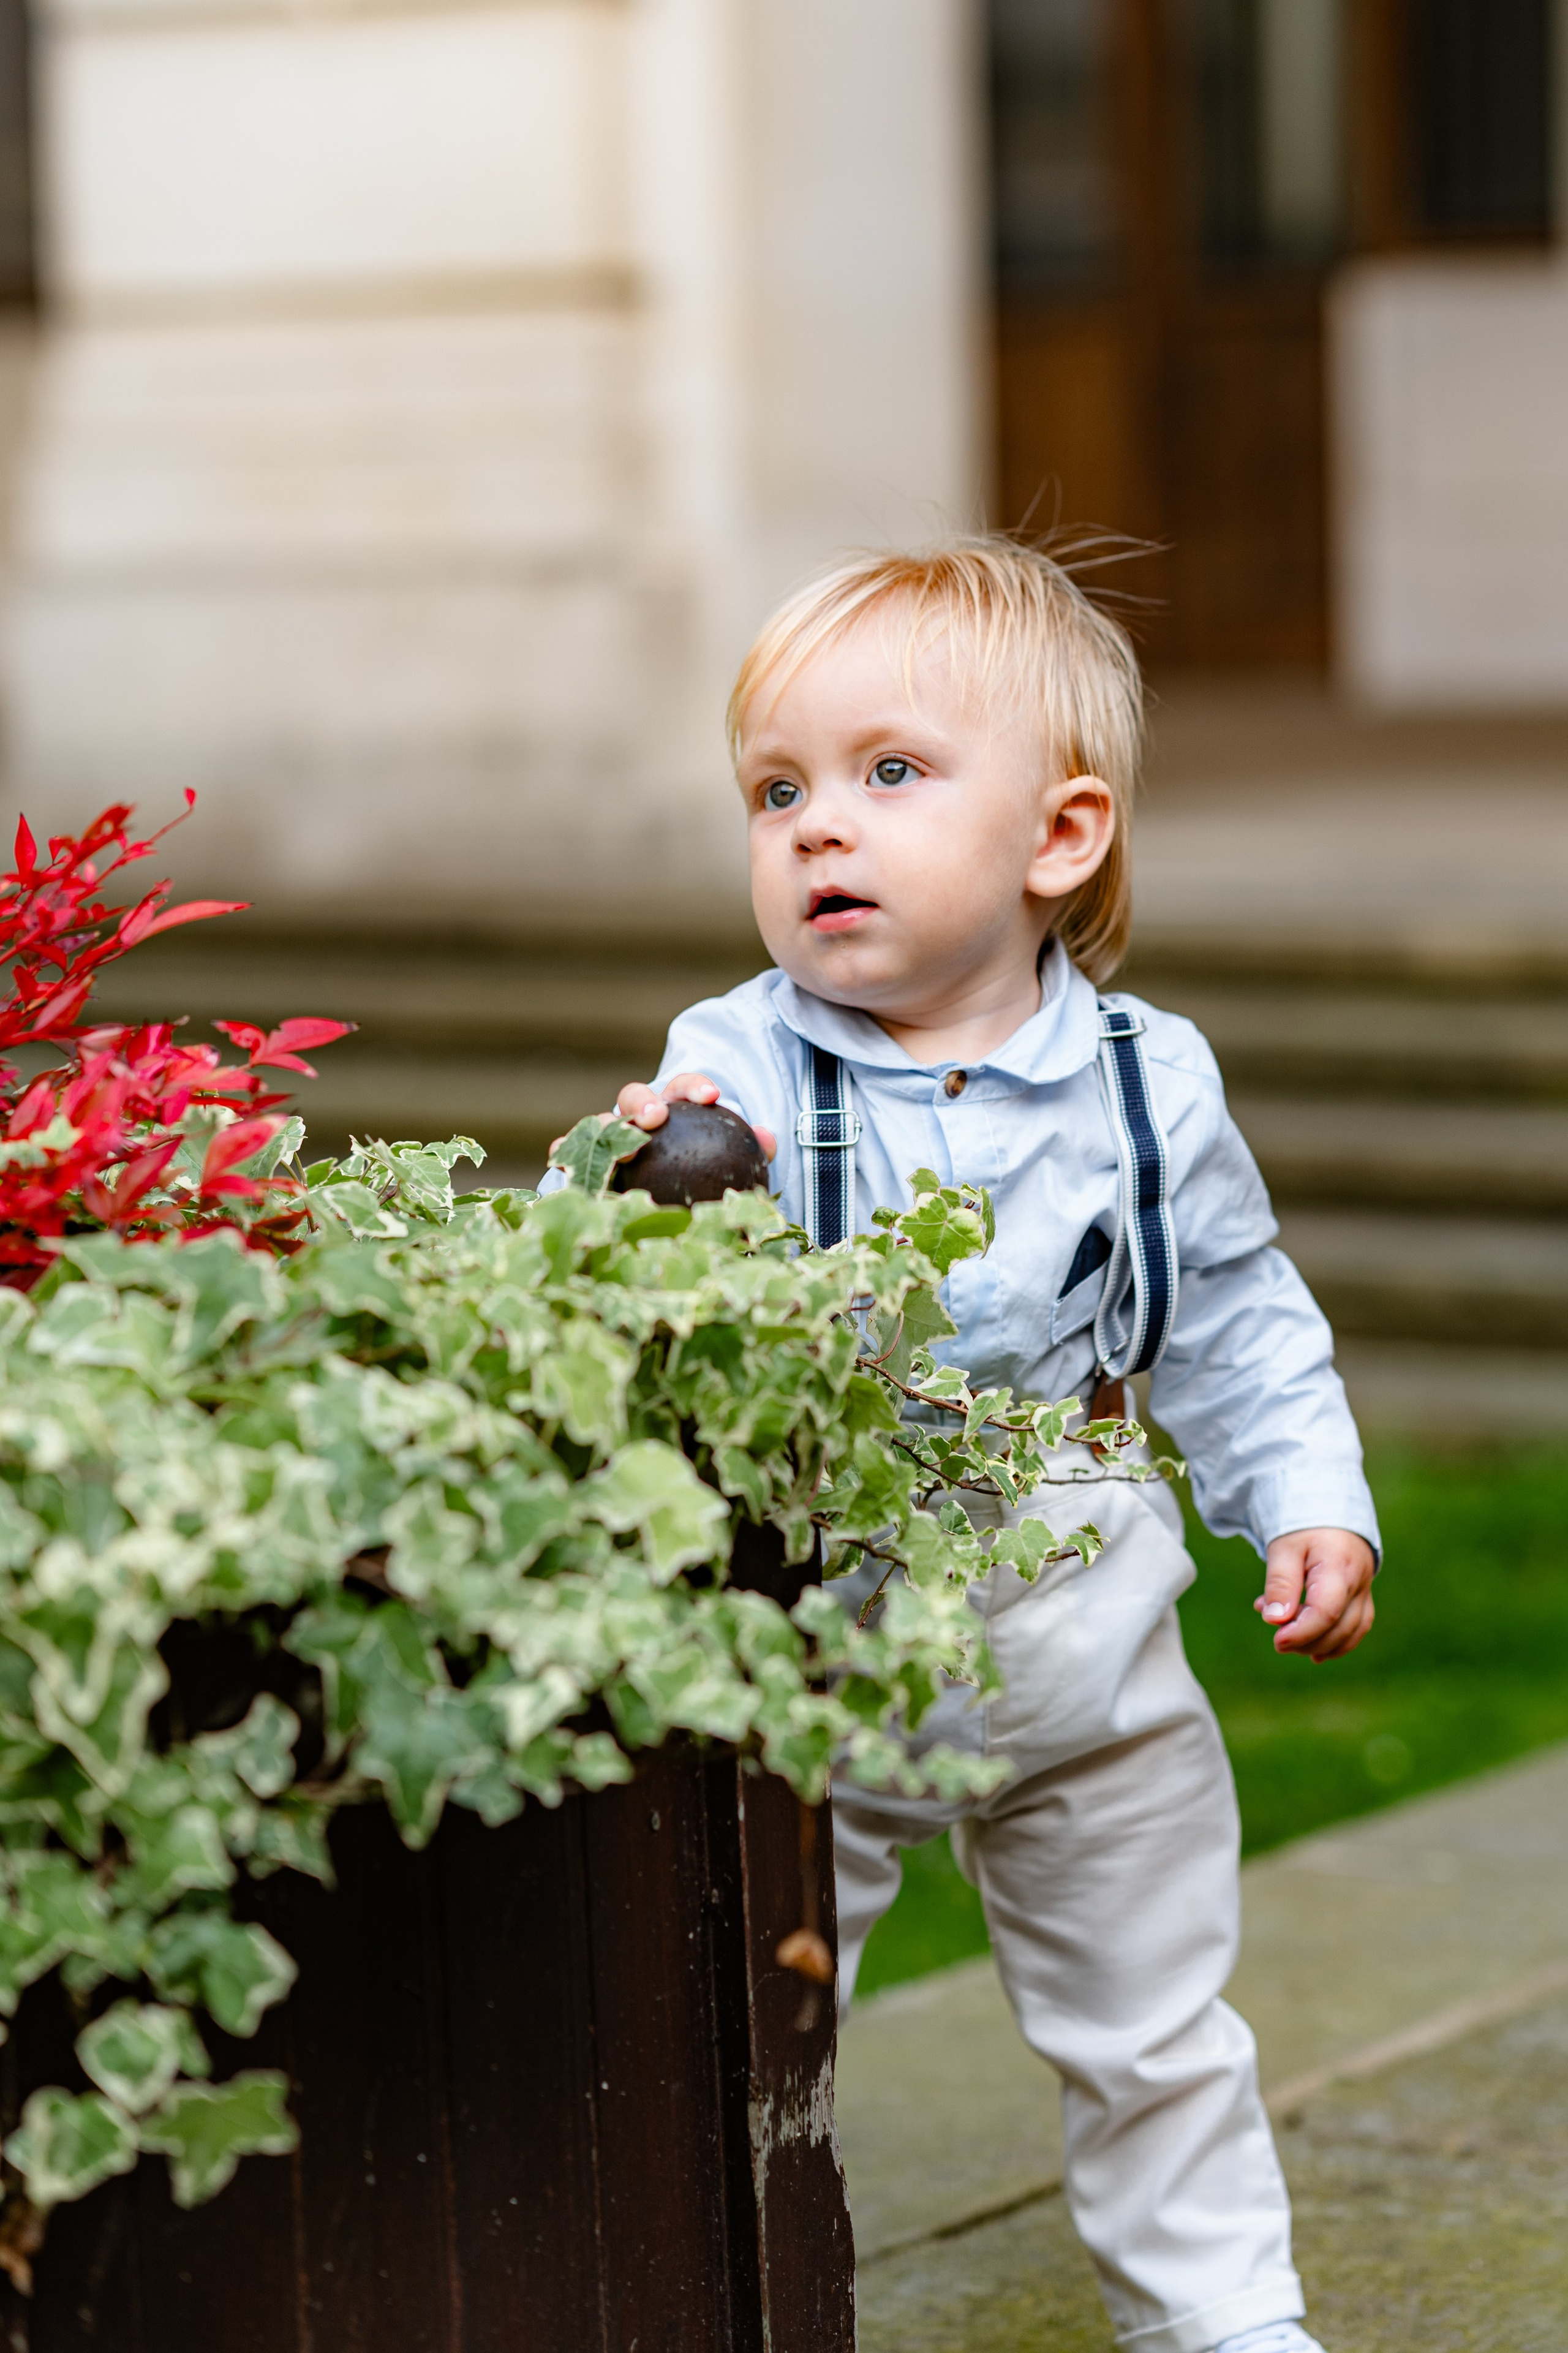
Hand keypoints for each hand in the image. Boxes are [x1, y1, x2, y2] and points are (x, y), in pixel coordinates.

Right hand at [549, 1074, 775, 1163]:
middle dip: (643, 1102)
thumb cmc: (701, 1172)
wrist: (664, 1198)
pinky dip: (565, 1150)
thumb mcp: (732, 1162)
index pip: (683, 1087)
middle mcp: (636, 1117)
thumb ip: (752, 1150)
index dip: (694, 1086)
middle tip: (657, 1118)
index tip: (711, 1097)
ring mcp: (607, 1136)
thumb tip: (768, 1140)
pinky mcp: (584, 1159)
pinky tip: (564, 1161)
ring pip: (599, 1123)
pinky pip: (571, 1151)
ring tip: (615, 1150)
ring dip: (605, 1130)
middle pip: (634, 1096)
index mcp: (674, 1108)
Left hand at [1255, 1526, 1375, 1660]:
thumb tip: (1274, 1620)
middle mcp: (1358, 1582)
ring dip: (1319, 1645)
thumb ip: (1280, 1583)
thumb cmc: (1303, 1529)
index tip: (1277, 1639)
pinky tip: (1313, 1651)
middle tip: (1277, 1639)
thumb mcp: (1284, 1548)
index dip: (1302, 1632)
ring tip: (1289, 1640)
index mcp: (1338, 1566)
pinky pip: (1356, 1628)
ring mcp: (1364, 1590)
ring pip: (1351, 1632)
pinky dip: (1336, 1643)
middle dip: (1306, 1641)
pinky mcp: (1363, 1597)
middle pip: (1339, 1627)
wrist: (1328, 1513)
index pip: (1326, 1611)